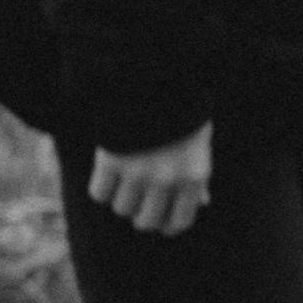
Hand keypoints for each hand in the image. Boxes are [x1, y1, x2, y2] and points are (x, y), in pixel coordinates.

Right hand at [88, 122, 212, 236]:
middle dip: (141, 215)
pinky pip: (99, 194)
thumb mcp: (200, 142)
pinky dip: (100, 187)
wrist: (153, 76)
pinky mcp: (111, 160)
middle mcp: (168, 180)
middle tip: (138, 201)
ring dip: (121, 198)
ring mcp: (138, 171)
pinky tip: (107, 172)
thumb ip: (200, 176)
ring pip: (122, 209)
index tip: (159, 219)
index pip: (179, 222)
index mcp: (194, 176)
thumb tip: (203, 203)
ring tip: (124, 179)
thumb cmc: (181, 110)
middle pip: (146, 222)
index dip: (167, 225)